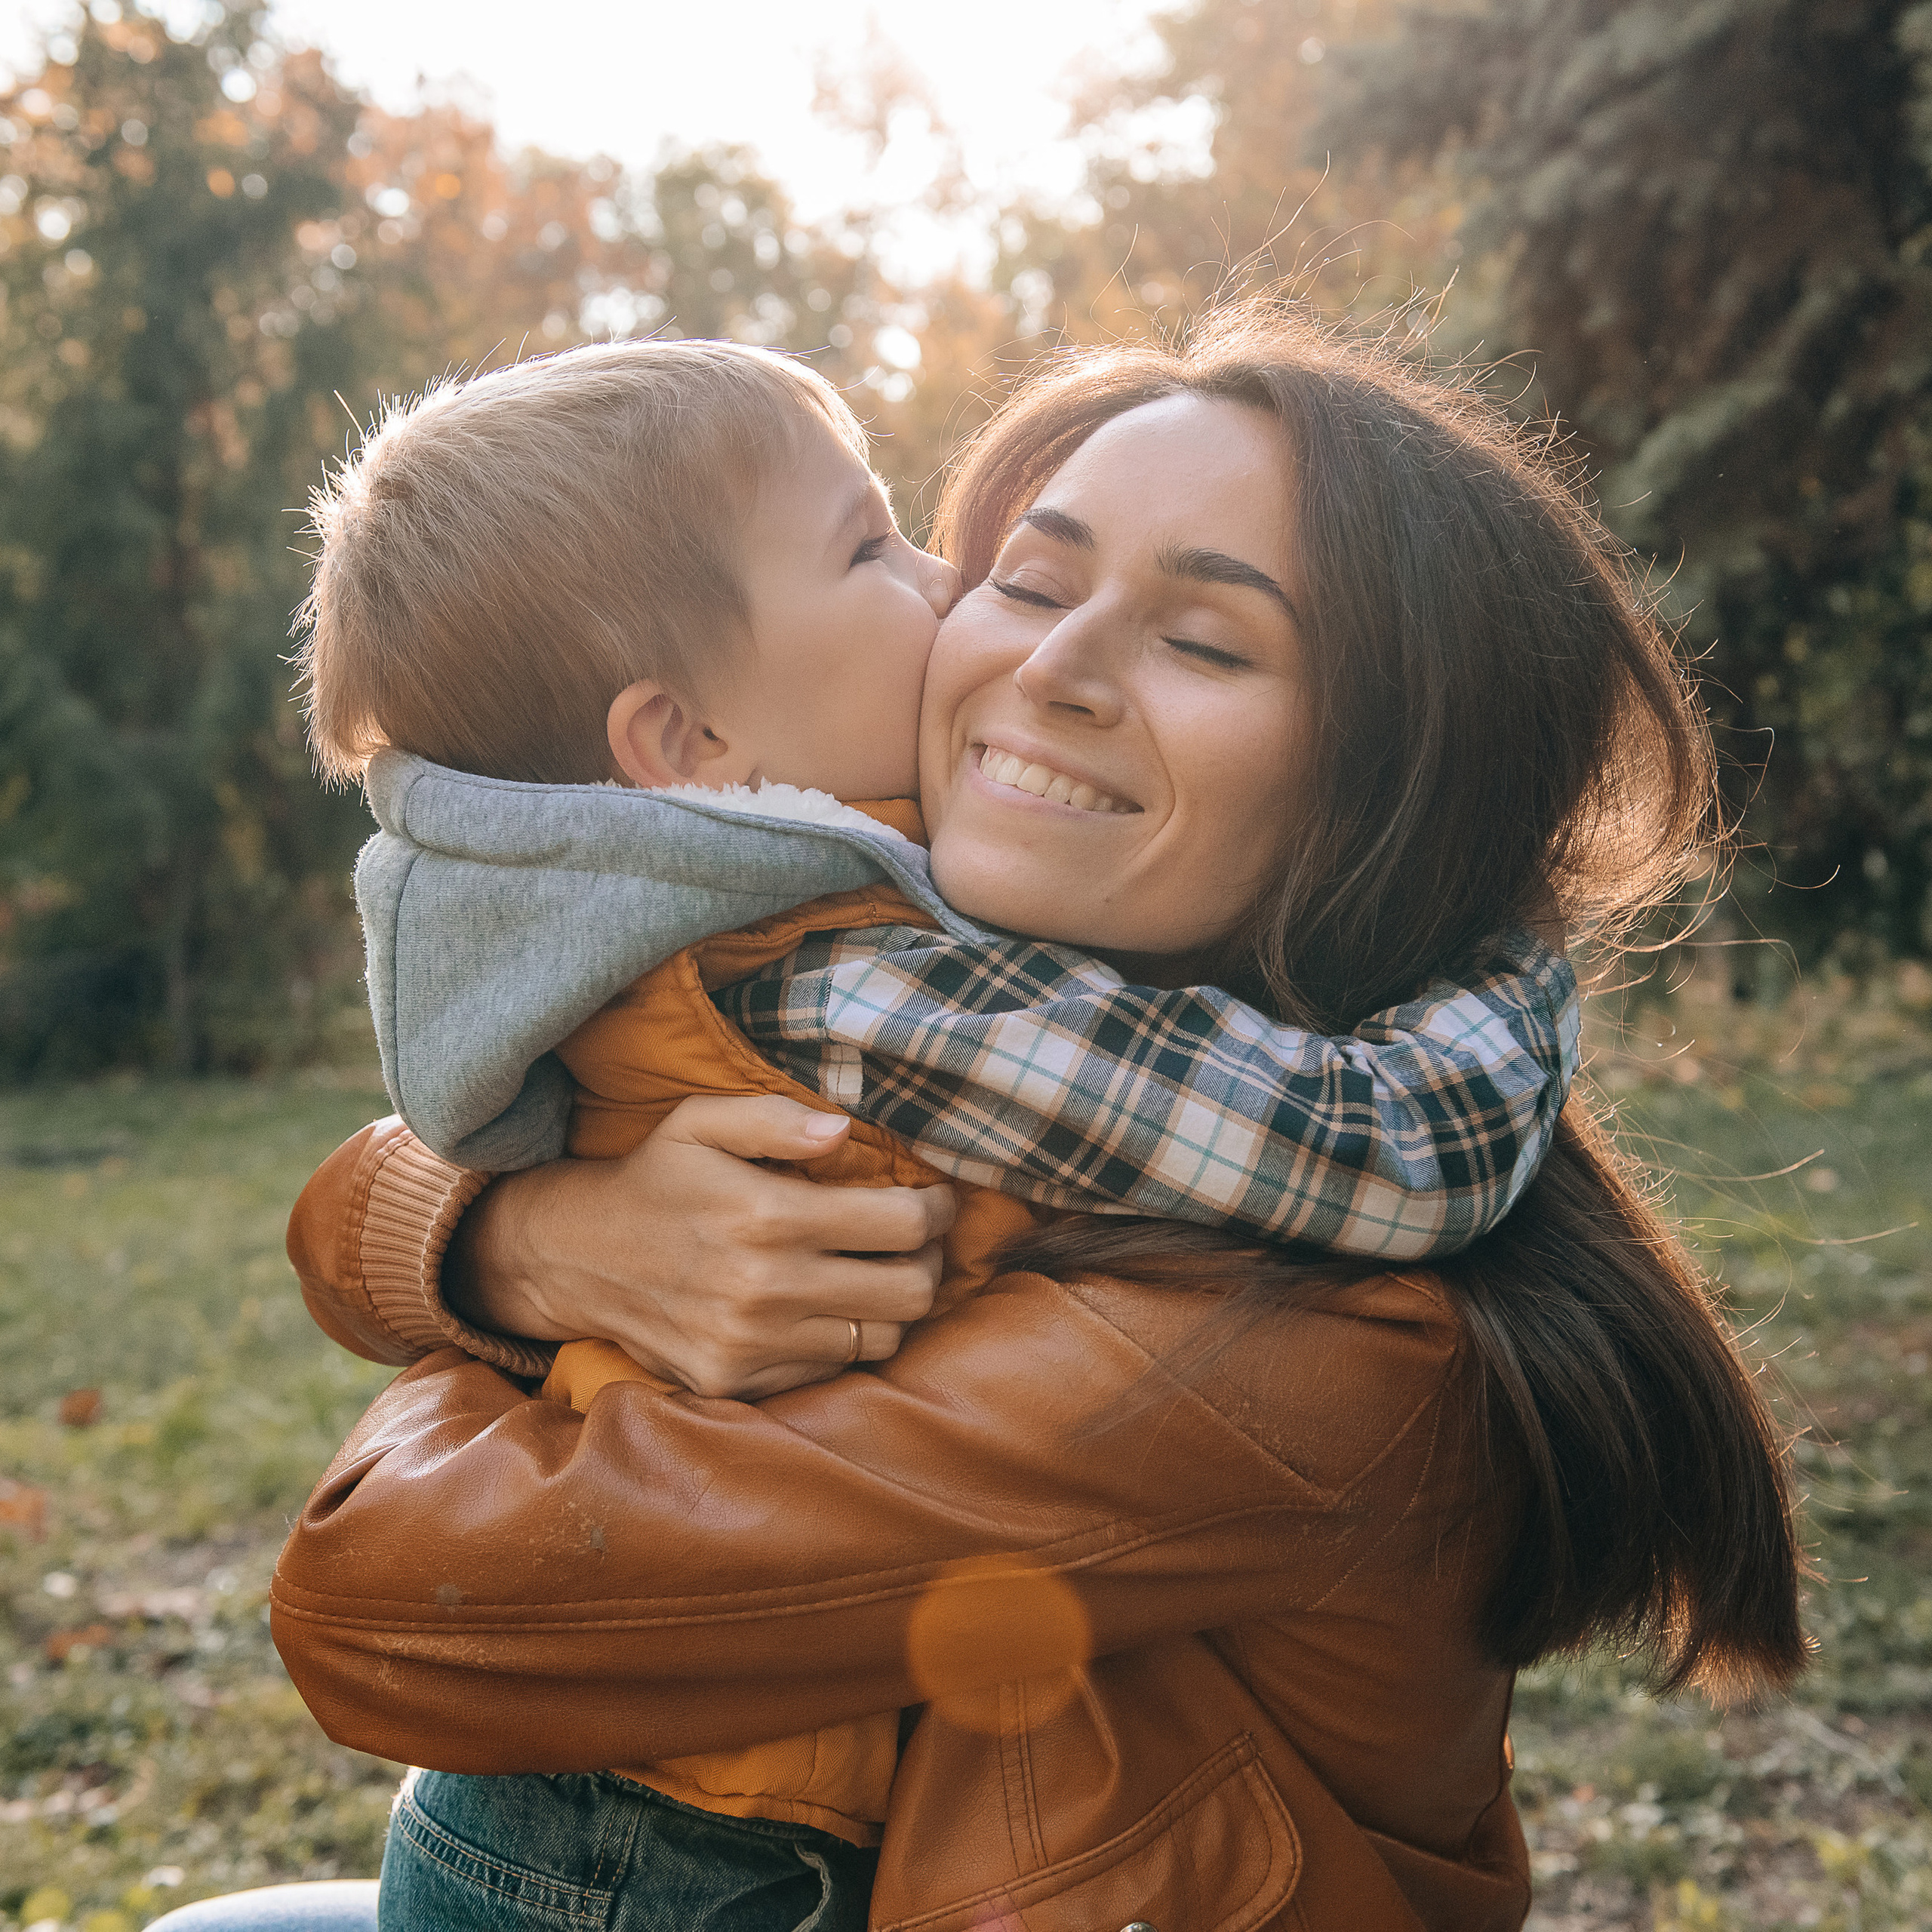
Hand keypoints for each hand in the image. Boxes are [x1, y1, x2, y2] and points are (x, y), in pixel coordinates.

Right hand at [444, 1095, 956, 1397]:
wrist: (577, 1256)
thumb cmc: (655, 1178)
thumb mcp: (699, 1122)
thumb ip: (775, 1119)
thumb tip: (842, 1132)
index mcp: (766, 1217)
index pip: (901, 1225)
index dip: (936, 1210)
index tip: (936, 1200)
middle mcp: (764, 1290)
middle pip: (908, 1292)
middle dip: (927, 1261)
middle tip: (916, 1240)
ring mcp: (750, 1345)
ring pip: (879, 1339)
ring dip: (891, 1305)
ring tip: (877, 1272)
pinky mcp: (736, 1382)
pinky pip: (829, 1369)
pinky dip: (841, 1338)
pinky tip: (825, 1305)